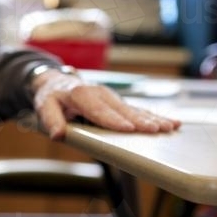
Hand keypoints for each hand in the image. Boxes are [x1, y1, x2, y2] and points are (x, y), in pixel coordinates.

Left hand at [32, 73, 180, 139]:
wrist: (56, 81)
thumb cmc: (51, 96)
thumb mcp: (44, 106)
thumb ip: (51, 120)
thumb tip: (58, 135)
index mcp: (82, 94)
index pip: (99, 110)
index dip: (114, 120)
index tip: (129, 129)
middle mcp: (101, 94)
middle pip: (123, 110)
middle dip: (141, 121)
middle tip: (157, 131)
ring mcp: (112, 98)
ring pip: (134, 110)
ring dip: (153, 119)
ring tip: (170, 127)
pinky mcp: (118, 103)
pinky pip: (138, 110)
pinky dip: (155, 116)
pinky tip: (172, 122)